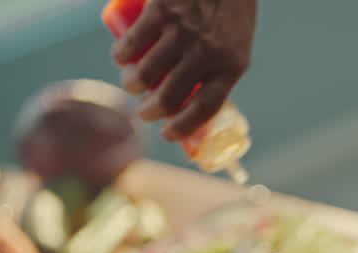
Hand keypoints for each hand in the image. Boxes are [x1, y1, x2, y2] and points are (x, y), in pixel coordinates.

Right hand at [113, 0, 256, 141]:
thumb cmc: (231, 10)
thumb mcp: (237, 44)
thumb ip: (220, 69)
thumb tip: (194, 103)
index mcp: (231, 65)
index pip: (204, 110)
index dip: (182, 129)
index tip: (168, 134)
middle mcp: (207, 52)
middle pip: (169, 99)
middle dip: (150, 113)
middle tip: (145, 112)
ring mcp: (182, 32)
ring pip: (144, 75)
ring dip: (131, 86)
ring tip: (131, 85)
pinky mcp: (161, 12)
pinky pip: (131, 45)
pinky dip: (121, 57)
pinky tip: (120, 59)